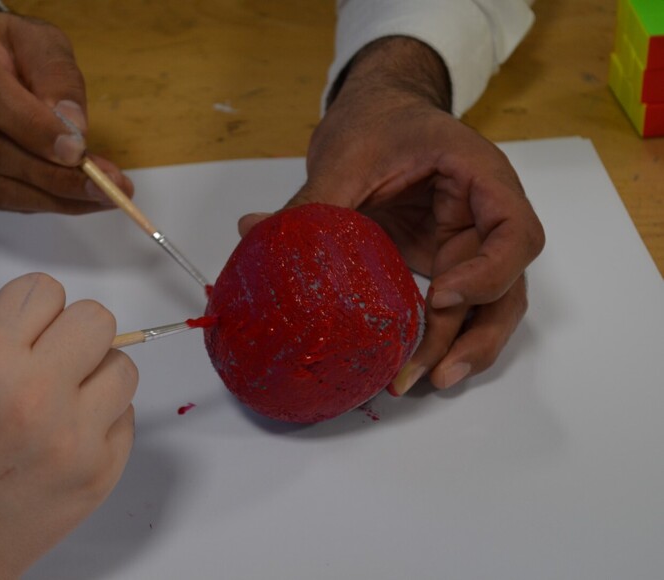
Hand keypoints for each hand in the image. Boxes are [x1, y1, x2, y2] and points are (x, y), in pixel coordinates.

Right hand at [0, 5, 133, 212]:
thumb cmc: (3, 49)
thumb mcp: (37, 40)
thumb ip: (57, 76)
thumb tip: (74, 128)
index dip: (33, 127)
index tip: (79, 151)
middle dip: (52, 174)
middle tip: (104, 185)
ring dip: (50, 198)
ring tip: (98, 197)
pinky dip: (35, 205)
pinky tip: (70, 200)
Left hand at [239, 37, 543, 394]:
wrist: (378, 112)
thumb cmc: (377, 121)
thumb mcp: (346, 154)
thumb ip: (313, 198)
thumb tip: (252, 232)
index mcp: (479, 178)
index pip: (516, 233)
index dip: (489, 272)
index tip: (441, 296)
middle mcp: (484, 217)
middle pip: (507, 287)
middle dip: (472, 336)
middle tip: (431, 373)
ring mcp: (465, 245)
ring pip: (485, 308)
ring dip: (458, 349)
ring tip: (419, 381)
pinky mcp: (439, 264)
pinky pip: (451, 309)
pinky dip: (434, 339)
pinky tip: (406, 365)